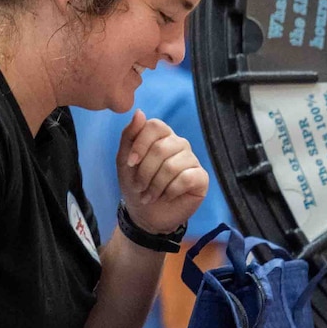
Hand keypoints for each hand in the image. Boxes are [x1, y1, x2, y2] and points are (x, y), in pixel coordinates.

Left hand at [117, 109, 208, 233]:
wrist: (146, 215)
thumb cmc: (136, 186)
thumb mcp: (125, 161)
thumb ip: (129, 136)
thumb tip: (139, 112)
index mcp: (162, 136)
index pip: (155, 126)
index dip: (141, 144)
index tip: (131, 164)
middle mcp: (179, 144)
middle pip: (161, 148)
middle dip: (145, 172)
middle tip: (139, 187)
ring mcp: (192, 160)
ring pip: (173, 165)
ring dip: (156, 185)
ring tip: (150, 195)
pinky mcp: (201, 178)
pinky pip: (186, 178)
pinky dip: (171, 191)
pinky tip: (167, 196)